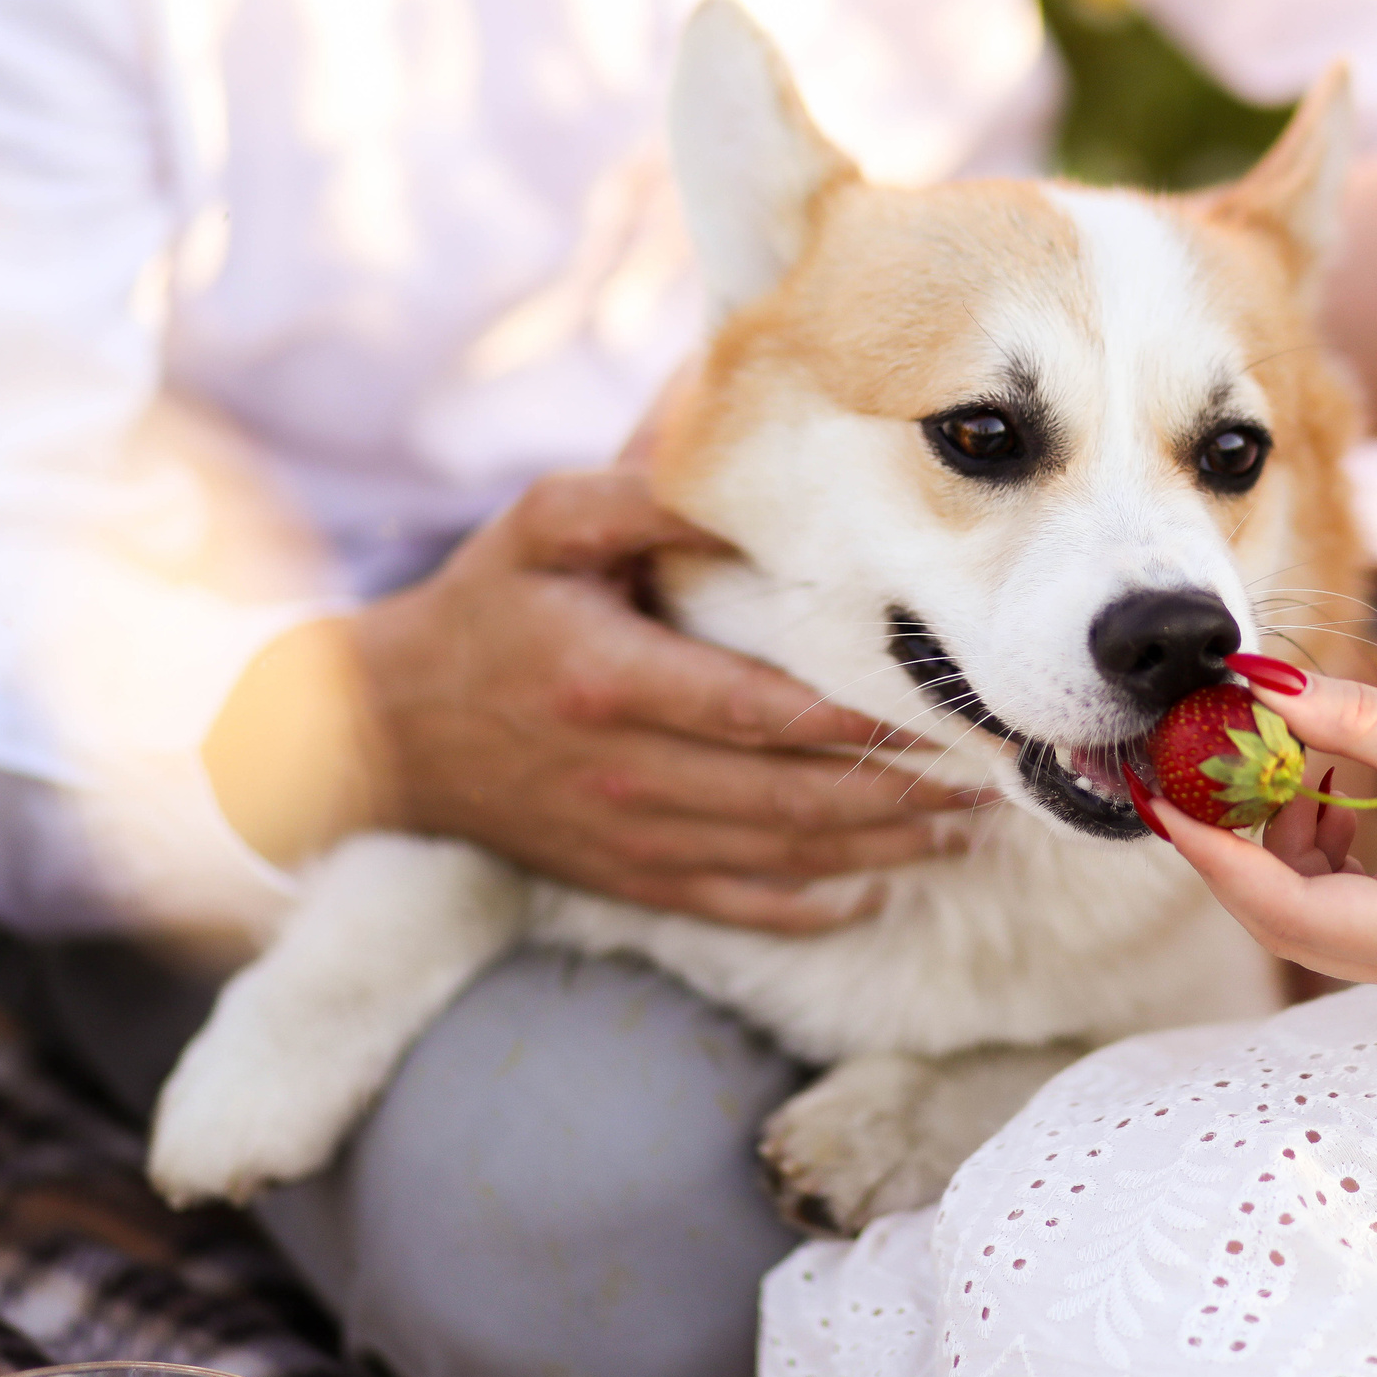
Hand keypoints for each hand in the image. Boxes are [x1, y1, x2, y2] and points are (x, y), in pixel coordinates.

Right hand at [339, 467, 970, 931]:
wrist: (384, 734)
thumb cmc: (481, 611)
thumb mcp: (540, 529)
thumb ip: (638, 496)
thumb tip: (736, 471)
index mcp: (611, 682)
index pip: (758, 711)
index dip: (856, 721)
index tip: (944, 711)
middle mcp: (626, 773)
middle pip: (791, 797)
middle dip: (901, 793)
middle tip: (993, 777)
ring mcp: (628, 837)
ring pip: (780, 856)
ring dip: (882, 849)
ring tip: (966, 827)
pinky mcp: (626, 877)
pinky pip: (736, 905)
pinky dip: (813, 904)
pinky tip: (877, 889)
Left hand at [1141, 663, 1376, 998]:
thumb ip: (1351, 720)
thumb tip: (1256, 685)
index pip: (1279, 908)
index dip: (1210, 848)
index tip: (1157, 791)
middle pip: (1290, 912)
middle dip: (1239, 833)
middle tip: (1195, 761)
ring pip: (1323, 897)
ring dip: (1291, 825)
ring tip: (1289, 747)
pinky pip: (1364, 888)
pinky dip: (1336, 831)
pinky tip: (1339, 768)